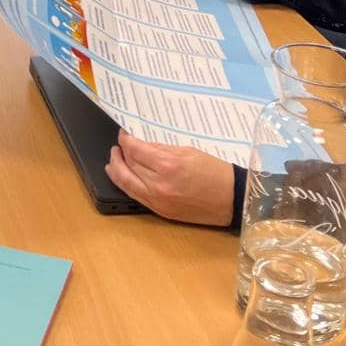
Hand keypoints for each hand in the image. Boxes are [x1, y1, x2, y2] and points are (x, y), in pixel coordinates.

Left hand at [106, 132, 235, 225]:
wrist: (233, 200)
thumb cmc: (216, 173)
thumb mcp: (188, 152)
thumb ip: (161, 149)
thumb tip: (142, 145)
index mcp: (168, 166)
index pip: (135, 150)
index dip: (126, 140)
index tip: (124, 134)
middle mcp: (159, 185)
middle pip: (127, 166)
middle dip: (119, 154)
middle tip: (118, 146)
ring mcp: (158, 201)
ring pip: (126, 184)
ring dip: (116, 170)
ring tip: (113, 161)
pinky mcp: (161, 212)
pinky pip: (136, 196)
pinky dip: (127, 185)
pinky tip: (124, 178)